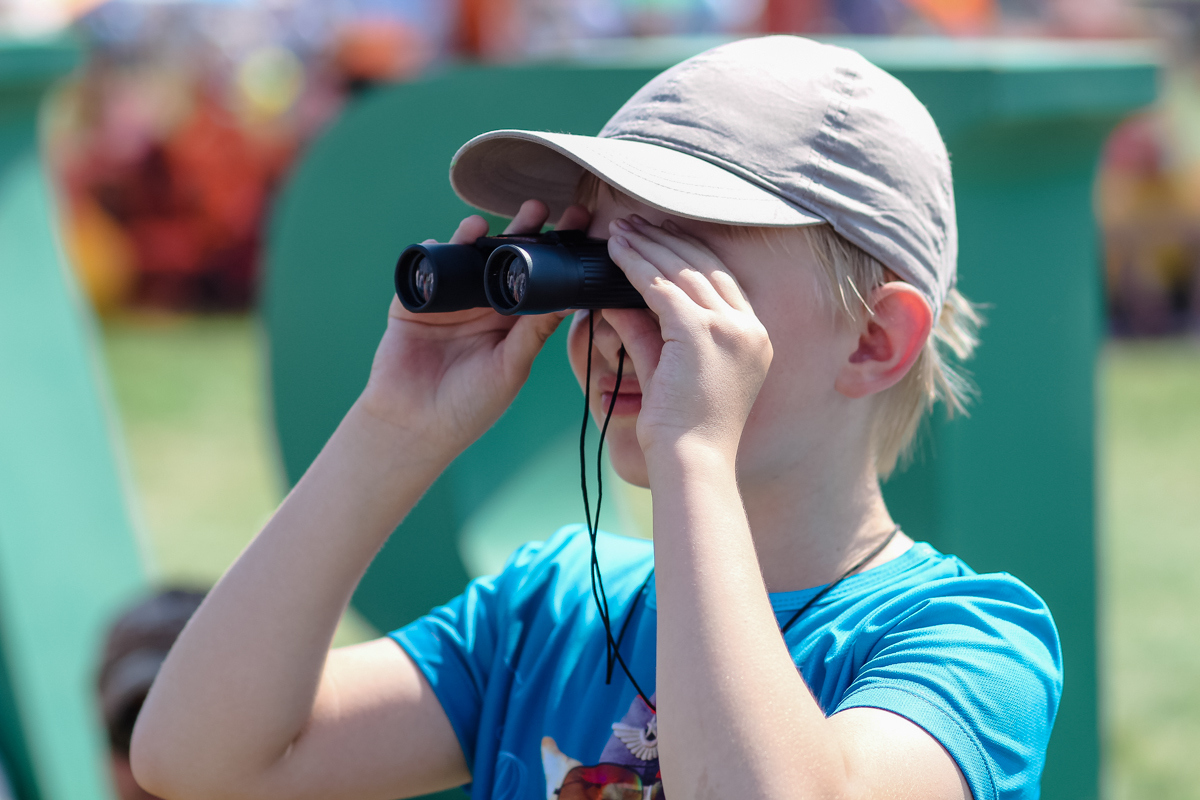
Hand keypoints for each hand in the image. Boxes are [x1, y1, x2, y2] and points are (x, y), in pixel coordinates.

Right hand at [359, 200, 592, 458]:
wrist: (414, 428)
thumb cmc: (470, 407)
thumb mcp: (510, 367)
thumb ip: (534, 332)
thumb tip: (571, 298)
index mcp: (510, 321)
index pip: (538, 278)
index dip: (555, 254)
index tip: (579, 228)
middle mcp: (482, 305)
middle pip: (503, 258)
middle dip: (521, 232)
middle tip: (540, 208)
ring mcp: (448, 301)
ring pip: (464, 257)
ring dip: (475, 237)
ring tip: (488, 224)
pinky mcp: (414, 303)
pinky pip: (424, 270)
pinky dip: (433, 253)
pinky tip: (445, 243)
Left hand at [602, 215, 772, 457]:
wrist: (692, 462)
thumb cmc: (683, 433)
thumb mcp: (671, 373)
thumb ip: (652, 334)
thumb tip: (622, 302)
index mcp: (754, 339)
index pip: (721, 280)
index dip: (688, 253)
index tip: (659, 237)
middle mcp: (749, 329)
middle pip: (705, 266)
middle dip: (666, 240)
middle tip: (634, 223)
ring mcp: (729, 329)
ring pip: (682, 270)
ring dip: (648, 245)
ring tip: (620, 230)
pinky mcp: (702, 333)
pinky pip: (662, 286)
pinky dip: (635, 265)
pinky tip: (616, 252)